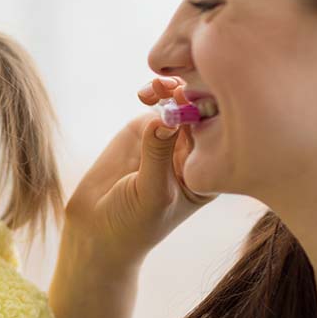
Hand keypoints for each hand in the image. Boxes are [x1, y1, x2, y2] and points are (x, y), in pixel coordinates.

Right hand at [63, 77, 213, 270]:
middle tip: (177, 88)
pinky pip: (156, 103)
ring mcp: (169, 138)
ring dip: (172, 88)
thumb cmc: (134, 224)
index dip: (212, 114)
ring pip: (179, 103)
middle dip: (193, 94)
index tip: (196, 102)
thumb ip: (158, 156)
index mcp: (207, 172)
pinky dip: (154, 92)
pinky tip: (146, 92)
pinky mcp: (142, 130)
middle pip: (202, 113)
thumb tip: (166, 116)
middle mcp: (193, 152)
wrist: (98, 231)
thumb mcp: (151, 193)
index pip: (218, 136)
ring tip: (159, 86)